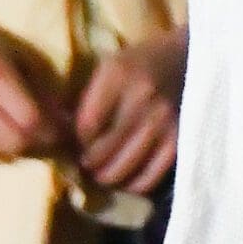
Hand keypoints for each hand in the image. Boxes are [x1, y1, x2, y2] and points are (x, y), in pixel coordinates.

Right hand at [0, 0, 66, 161]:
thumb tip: (63, 114)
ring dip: (13, 144)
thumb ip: (38, 82)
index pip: (30, 121)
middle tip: (46, 133)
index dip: (52, 128)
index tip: (64, 126)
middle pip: (15, 144)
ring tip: (19, 126)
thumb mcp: (13, 50)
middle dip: (36, 142)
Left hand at [70, 29, 185, 196]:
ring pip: (123, 168)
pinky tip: (126, 179)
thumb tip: (55, 136)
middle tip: (87, 163)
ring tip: (103, 172)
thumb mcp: (107, 68)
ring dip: (107, 177)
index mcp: (119, 74)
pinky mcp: (179, 138)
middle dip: (89, 163)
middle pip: (102, 151)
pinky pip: (150, 176)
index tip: (75, 143)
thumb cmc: (139, 64)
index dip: (75, 142)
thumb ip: (84, 99)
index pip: (86, 126)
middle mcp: (142, 96)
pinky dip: (134, 185)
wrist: (187, 58)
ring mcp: (164, 119)